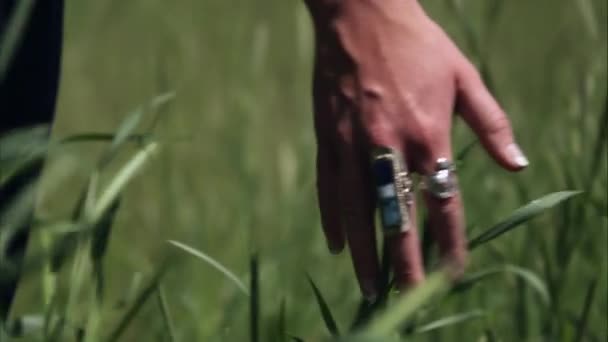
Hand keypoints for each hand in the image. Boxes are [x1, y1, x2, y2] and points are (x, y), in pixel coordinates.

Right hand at [307, 0, 527, 299]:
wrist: (360, 14)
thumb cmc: (418, 43)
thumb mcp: (464, 75)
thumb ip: (491, 122)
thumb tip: (517, 165)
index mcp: (428, 132)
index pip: (443, 201)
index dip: (450, 242)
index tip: (453, 273)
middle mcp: (389, 145)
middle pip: (397, 215)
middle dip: (403, 260)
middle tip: (405, 296)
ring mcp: (353, 142)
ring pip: (357, 209)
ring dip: (364, 251)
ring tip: (368, 285)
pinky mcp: (328, 136)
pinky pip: (328, 186)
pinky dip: (332, 218)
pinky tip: (337, 243)